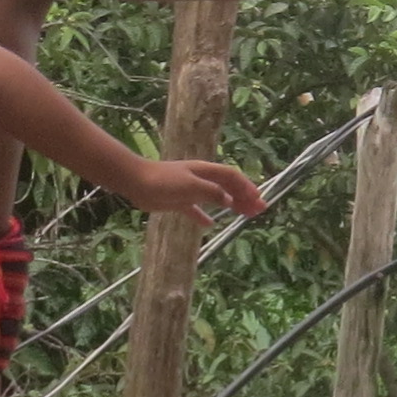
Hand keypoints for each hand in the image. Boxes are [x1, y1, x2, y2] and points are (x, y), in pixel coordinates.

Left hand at [126, 157, 265, 219]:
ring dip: (231, 205)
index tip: (258, 201)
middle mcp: (201, 179)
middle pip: (228, 187)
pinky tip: (210, 224)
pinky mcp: (178, 201)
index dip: (247, 188)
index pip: (232, 178)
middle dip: (244, 198)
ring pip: (216, 197)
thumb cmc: (165, 181)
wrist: (137, 182)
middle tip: (259, 211)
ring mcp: (190, 189)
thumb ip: (213, 192)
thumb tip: (230, 201)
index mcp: (206, 172)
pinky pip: (195, 209)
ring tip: (243, 215)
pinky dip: (204, 216)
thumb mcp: (192, 186)